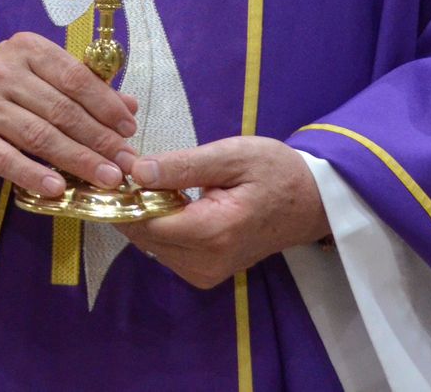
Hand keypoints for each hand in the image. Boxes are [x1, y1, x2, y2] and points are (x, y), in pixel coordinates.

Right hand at [0, 31, 138, 197]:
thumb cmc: (8, 90)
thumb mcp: (43, 79)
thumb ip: (84, 89)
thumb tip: (129, 106)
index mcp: (27, 49)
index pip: (74, 77)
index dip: (105, 104)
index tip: (129, 129)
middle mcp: (2, 72)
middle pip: (61, 109)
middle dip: (99, 139)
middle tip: (126, 163)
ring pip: (39, 136)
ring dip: (78, 159)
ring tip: (106, 178)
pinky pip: (7, 160)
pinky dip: (34, 174)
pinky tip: (58, 188)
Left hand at [116, 137, 329, 288]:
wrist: (312, 202)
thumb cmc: (275, 172)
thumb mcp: (231, 155)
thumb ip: (182, 165)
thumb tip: (135, 171)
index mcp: (213, 232)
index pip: (145, 222)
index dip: (125, 196)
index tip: (118, 167)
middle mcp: (206, 262)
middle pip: (143, 236)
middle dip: (130, 204)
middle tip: (132, 168)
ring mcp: (205, 273)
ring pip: (150, 244)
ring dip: (143, 214)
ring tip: (154, 180)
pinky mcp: (204, 274)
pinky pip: (164, 249)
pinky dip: (158, 225)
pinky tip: (169, 200)